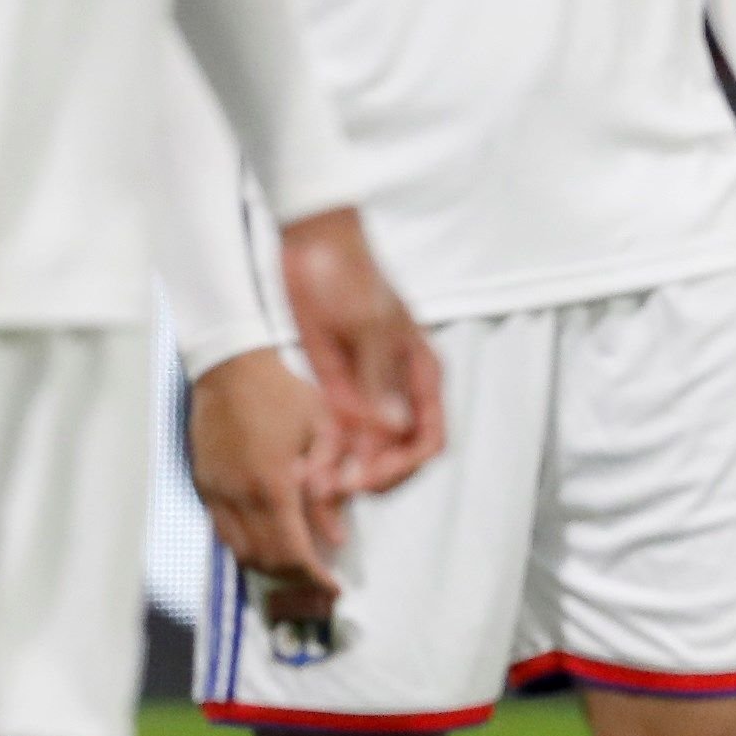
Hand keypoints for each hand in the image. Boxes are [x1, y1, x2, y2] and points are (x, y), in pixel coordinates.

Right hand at [187, 347, 346, 596]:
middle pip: (265, 562)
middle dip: (294, 579)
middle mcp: (239, 495)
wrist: (231, 366)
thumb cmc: (284, 392)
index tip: (333, 587)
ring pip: (240, 553)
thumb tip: (337, 538)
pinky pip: (223, 532)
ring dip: (269, 566)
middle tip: (317, 580)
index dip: (315, 578)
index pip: (293, 553)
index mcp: (273, 483)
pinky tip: (269, 537)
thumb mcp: (324, 432)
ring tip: (296, 563)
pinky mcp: (204, 485)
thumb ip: (331, 489)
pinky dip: (247, 545)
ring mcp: (216, 492)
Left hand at [279, 207, 445, 497]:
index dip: (404, 466)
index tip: (370, 476)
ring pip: (365, 453)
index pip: (429, 441)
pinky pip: (336, 436)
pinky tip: (305, 468)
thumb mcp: (368, 328)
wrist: (311, 248)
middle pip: (398, 456)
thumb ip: (378, 382)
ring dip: (344, 473)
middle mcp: (398, 393)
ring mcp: (366, 394)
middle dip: (372, 477)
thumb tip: (393, 430)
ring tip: (316, 486)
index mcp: (421, 376)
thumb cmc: (350, 277)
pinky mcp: (334, 391)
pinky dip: (324, 456)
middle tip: (338, 488)